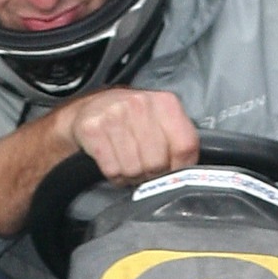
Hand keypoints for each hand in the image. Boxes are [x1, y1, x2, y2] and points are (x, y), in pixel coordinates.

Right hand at [61, 88, 198, 183]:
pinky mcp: (93, 128)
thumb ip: (179, 142)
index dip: (179, 167)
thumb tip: (186, 173)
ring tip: (128, 163)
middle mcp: (141, 104)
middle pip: (157, 163)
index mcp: (166, 102)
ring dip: (131, 176)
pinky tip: (114, 162)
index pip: (185, 146)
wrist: (91, 108)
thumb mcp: (162, 122)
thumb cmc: (132, 120)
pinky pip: (112, 169)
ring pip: (134, 169)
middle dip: (151, 173)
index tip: (172, 170)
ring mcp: (115, 114)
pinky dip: (114, 175)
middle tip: (144, 166)